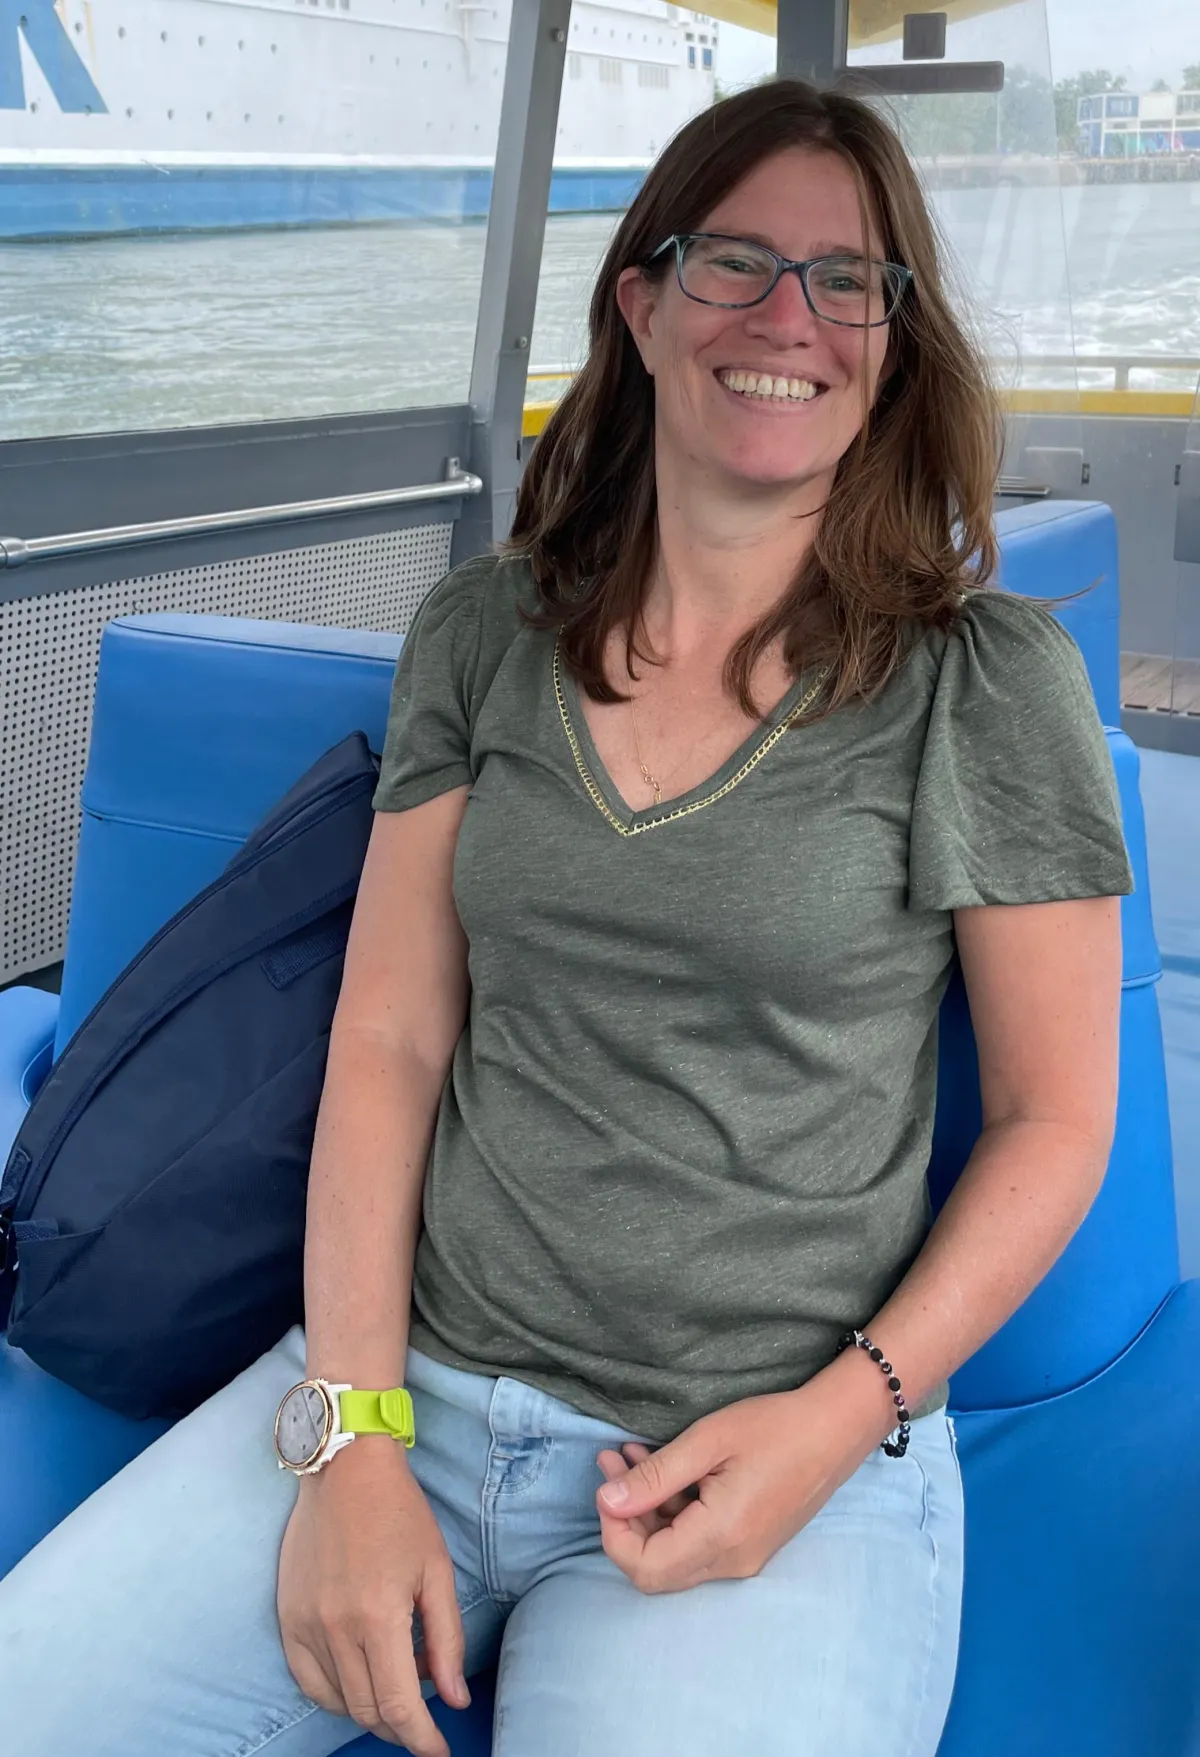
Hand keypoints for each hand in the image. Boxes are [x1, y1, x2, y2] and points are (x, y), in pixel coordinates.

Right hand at [277, 1437, 467, 1755]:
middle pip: (366, 1711)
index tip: (439, 1751)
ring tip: (397, 1688)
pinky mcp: (287, 1617)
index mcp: (378, 1616)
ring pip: (336, 1700)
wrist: (344, 1469)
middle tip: (423, 1722)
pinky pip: (307, 1679)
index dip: (421, 1739)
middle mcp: (335, 1628)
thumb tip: (454, 1698)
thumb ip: (446, 1641)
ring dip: (369, 1710)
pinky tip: (358, 1678)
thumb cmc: (399, 1514)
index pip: (397, 1707)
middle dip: (399, 1728)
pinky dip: (334, 1693)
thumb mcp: (436, 1571)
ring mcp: (305, 1624)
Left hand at [595, 1359, 892, 1595]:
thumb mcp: (708, 1440)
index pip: (645, 1568)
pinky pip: (698, 1544)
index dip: (613, 1534)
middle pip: (656, 1569)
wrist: (836, 1429)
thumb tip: (606, 1502)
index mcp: (721, 1537)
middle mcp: (733, 1561)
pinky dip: (672, 1513)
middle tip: (609, 1464)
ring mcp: (744, 1558)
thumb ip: (655, 1477)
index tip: (607, 1485)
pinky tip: (663, 1469)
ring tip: (629, 1456)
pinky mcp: (750, 1545)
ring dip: (646, 1512)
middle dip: (624, 1520)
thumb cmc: (775, 1426)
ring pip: (675, 1556)